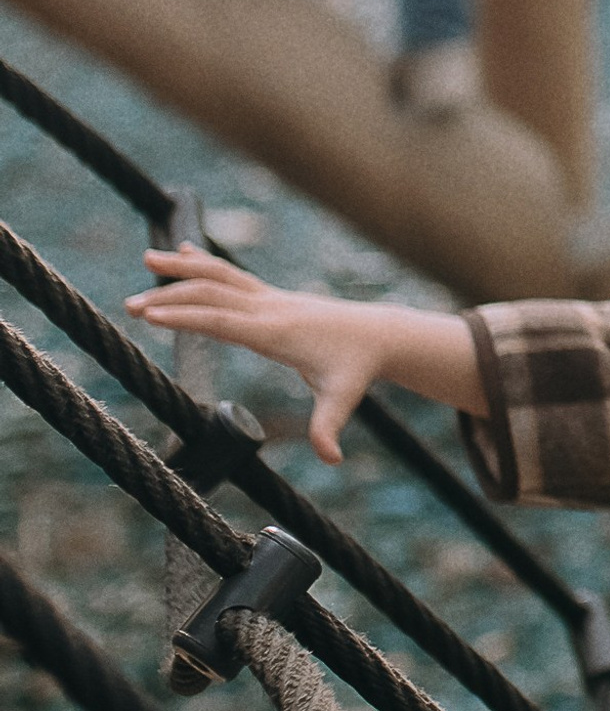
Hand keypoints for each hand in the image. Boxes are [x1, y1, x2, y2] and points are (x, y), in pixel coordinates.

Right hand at [125, 246, 434, 462]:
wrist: (379, 335)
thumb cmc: (356, 369)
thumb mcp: (343, 399)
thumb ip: (329, 428)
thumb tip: (332, 459)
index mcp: (277, 333)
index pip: (224, 321)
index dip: (187, 317)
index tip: (150, 315)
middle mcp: (270, 309)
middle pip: (213, 296)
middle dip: (171, 298)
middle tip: (129, 306)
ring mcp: (271, 299)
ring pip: (222, 276)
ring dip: (184, 268)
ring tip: (147, 259)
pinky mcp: (272, 297)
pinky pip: (234, 277)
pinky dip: (207, 264)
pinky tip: (185, 251)